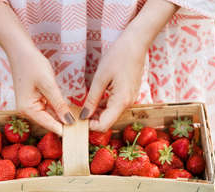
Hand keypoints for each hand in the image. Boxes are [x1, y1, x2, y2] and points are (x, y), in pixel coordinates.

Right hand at [10, 46, 74, 135]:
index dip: (64, 130)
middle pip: (49, 122)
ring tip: (80, 122)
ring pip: (50, 115)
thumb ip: (59, 104)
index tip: (78, 136)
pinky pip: (49, 108)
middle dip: (64, 124)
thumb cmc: (32, 64)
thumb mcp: (48, 84)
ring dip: (62, 117)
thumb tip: (68, 121)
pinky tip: (70, 112)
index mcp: (27, 109)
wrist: (20, 50)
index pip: (49, 125)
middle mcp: (27, 111)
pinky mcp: (35, 100)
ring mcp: (31, 105)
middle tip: (83, 129)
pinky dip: (58, 109)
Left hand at [79, 0, 177, 131]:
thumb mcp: (100, 78)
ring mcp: (129, 99)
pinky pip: (114, 106)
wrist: (136, 43)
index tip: (77, 119)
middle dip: (92, 120)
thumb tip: (84, 116)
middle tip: (78, 112)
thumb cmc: (119, 56)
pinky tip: (94, 99)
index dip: (90, 126)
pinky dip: (104, 106)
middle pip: (107, 122)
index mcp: (121, 102)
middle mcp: (127, 104)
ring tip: (83, 105)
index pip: (104, 126)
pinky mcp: (128, 94)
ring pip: (111, 115)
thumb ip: (92, 99)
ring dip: (97, 113)